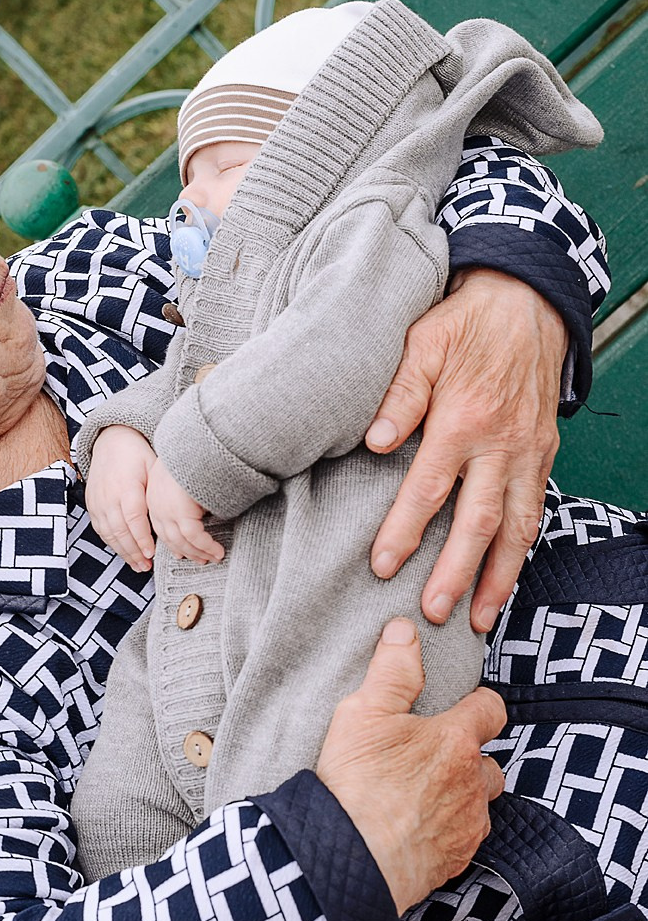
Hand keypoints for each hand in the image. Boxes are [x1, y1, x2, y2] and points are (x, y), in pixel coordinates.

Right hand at [85, 426, 157, 569]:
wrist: (111, 440)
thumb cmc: (138, 454)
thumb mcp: (153, 466)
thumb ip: (160, 489)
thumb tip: (176, 513)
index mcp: (127, 486)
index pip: (133, 518)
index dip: (142, 538)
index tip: (152, 553)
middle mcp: (109, 496)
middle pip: (120, 530)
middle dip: (134, 552)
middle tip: (147, 566)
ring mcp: (98, 501)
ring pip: (109, 533)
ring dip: (123, 552)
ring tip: (138, 565)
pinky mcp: (91, 504)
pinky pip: (100, 529)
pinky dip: (112, 543)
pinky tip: (124, 552)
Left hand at [146, 457, 223, 562]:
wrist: (198, 440)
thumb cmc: (195, 454)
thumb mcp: (183, 477)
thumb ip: (184, 495)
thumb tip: (198, 511)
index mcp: (152, 495)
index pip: (160, 525)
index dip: (171, 542)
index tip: (181, 552)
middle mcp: (156, 504)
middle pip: (169, 537)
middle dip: (187, 551)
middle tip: (201, 559)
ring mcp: (167, 509)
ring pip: (182, 541)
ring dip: (199, 552)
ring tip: (213, 557)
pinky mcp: (181, 511)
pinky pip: (195, 537)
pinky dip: (207, 546)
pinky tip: (217, 551)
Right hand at [316, 618, 506, 913]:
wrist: (351, 859)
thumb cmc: (357, 784)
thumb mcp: (363, 713)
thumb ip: (391, 670)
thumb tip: (406, 631)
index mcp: (456, 740)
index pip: (491, 709)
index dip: (477, 704)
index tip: (457, 706)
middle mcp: (472, 782)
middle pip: (490, 761)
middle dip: (468, 758)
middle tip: (429, 758)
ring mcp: (468, 824)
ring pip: (479, 802)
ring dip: (461, 795)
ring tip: (422, 795)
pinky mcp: (456, 860)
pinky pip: (463, 838)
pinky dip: (447, 830)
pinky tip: (416, 828)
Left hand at [366, 267, 566, 633]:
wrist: (527, 302)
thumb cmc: (464, 323)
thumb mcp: (424, 342)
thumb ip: (400, 392)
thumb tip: (377, 440)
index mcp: (463, 419)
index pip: (429, 488)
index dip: (405, 530)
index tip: (383, 566)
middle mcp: (501, 444)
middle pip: (478, 521)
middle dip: (456, 571)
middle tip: (432, 610)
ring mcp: (528, 452)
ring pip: (516, 526)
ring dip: (499, 576)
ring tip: (480, 619)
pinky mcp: (543, 453)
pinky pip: (535, 510)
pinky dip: (521, 549)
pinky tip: (506, 578)